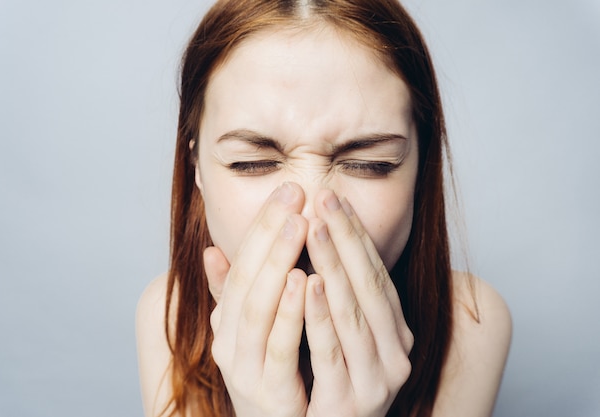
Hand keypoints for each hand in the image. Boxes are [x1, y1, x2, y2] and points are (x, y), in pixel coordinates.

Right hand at [204, 182, 309, 416]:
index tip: (288, 190)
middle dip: (271, 234)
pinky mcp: (268, 392)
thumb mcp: (249, 332)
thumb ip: (234, 294)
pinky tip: (305, 280)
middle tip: (296, 194)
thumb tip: (212, 251)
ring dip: (277, 263)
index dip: (262, 226)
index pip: (240, 264)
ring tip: (300, 225)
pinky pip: (279, 348)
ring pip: (257, 308)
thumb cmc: (271, 376)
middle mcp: (228, 342)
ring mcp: (245, 368)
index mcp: (227, 322)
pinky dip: (290, 313)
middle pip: (247, 278)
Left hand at [303, 190, 413, 416]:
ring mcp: (378, 379)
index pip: (374, 275)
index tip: (333, 200)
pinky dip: (322, 316)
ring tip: (314, 228)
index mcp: (392, 332)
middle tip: (324, 198)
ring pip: (355, 313)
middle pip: (369, 285)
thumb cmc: (323, 383)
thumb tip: (290, 252)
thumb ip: (314, 295)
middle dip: (345, 239)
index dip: (355, 236)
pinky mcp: (352, 403)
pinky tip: (309, 284)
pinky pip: (335, 353)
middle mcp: (394, 352)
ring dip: (335, 267)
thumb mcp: (326, 334)